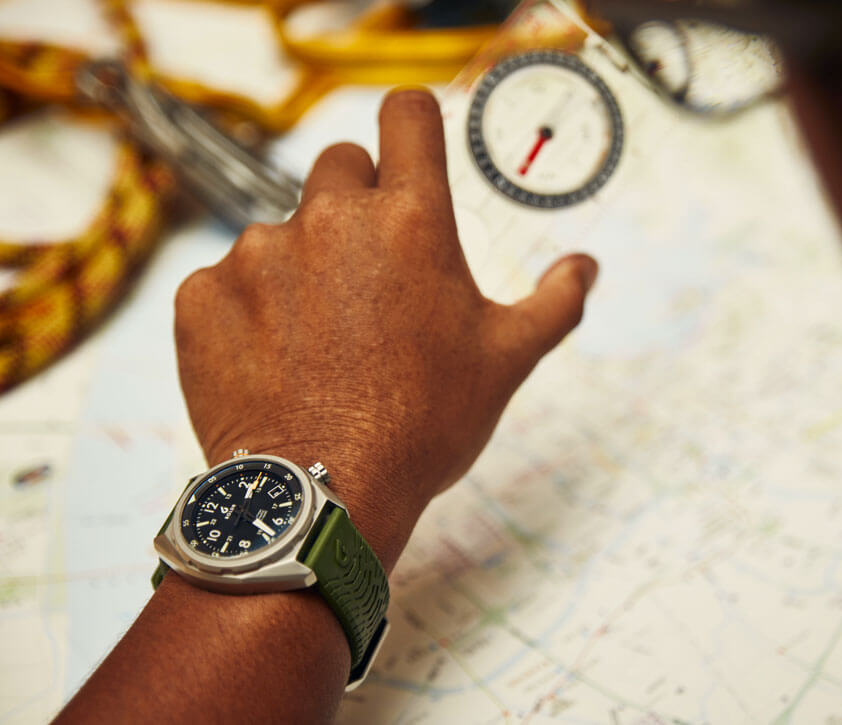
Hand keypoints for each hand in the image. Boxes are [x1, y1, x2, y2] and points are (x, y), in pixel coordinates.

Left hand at [174, 88, 597, 568]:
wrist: (325, 495)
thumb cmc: (425, 426)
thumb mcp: (506, 361)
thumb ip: (554, 302)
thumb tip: (586, 268)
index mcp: (412, 220)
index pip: (407, 114)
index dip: (412, 124)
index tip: (411, 147)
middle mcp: (330, 218)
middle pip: (340, 166)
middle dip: (359, 205)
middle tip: (374, 277)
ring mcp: (257, 254)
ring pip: (283, 232)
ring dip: (303, 268)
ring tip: (323, 343)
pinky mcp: (202, 297)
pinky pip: (227, 282)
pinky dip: (248, 311)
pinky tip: (275, 364)